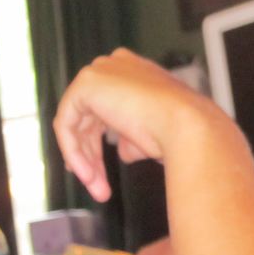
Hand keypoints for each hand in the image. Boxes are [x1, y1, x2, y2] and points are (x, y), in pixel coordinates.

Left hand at [53, 47, 225, 201]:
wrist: (186, 124)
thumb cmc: (178, 129)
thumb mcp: (149, 134)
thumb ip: (131, 137)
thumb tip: (122, 151)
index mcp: (134, 71)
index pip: (105, 106)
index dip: (97, 140)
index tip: (96, 170)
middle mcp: (116, 66)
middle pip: (89, 116)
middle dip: (91, 154)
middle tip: (98, 185)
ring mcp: (100, 71)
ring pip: (76, 123)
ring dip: (85, 159)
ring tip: (98, 188)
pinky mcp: (85, 84)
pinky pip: (66, 124)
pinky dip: (74, 152)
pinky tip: (90, 175)